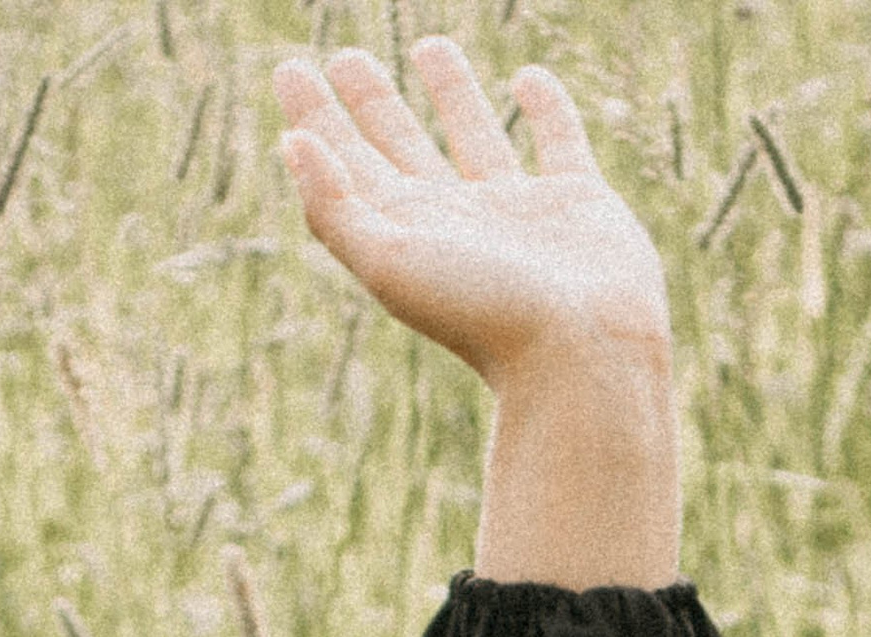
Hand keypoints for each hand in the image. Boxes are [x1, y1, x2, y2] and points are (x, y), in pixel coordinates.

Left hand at [274, 41, 671, 389]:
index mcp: (407, 234)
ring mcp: (518, 211)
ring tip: (431, 47)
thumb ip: (336, 207)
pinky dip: (547, 108)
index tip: (289, 70)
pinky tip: (530, 80)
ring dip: (452, 92)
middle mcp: (457, 221)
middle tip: (345, 58)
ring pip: (475, 134)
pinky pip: (559, 140)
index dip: (316, 118)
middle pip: (402, 147)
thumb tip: (293, 142)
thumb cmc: (484, 317)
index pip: (347, 165)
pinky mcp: (579, 202)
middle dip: (372, 102)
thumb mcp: (390, 263)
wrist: (581, 355)